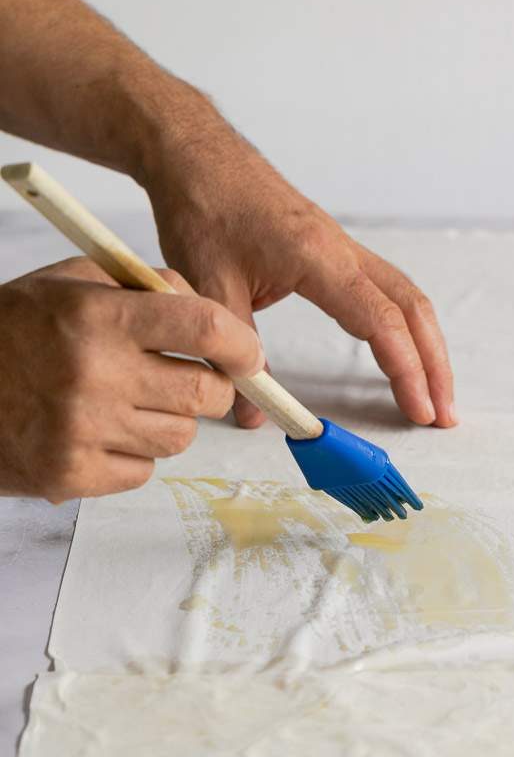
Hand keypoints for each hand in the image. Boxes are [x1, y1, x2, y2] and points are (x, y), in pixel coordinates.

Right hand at [0, 257, 263, 500]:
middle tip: (191, 382)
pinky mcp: (71, 475)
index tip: (248, 356)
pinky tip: (100, 433)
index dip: (241, 345)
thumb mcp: (73, 282)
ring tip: (128, 404)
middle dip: (212, 388)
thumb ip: (146, 287)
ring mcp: (82, 430)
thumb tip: (215, 318)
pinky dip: (134, 455)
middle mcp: (94, 373)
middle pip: (206, 394)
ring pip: (181, 438)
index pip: (204, 329)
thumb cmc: (15, 329)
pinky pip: (144, 472)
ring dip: (169, 422)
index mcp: (98, 316)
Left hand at [146, 132, 455, 429]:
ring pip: (407, 296)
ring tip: (434, 390)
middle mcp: (343, 250)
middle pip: (413, 308)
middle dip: (435, 363)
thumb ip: (234, 354)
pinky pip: (387, 287)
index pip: (380, 321)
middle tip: (444, 414)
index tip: (418, 412)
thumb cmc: (202, 209)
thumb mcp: (209, 289)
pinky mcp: (334, 249)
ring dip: (426, 344)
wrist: (196, 155)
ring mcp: (343, 247)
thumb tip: (252, 415)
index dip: (405, 370)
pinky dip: (406, 323)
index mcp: (318, 258)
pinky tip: (403, 347)